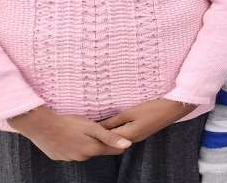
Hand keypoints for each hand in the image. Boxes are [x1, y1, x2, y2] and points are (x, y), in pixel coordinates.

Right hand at [8, 106, 130, 160]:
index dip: (119, 142)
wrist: (42, 126)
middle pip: (98, 150)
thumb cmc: (70, 124)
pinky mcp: (59, 157)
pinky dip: (73, 145)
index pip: (114, 150)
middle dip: (101, 142)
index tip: (120, 134)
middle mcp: (83, 157)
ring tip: (82, 131)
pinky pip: (72, 152)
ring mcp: (70, 158)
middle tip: (99, 129)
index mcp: (93, 149)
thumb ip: (110, 137)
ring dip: (86, 143)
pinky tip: (70, 136)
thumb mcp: (93, 127)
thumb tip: (128, 145)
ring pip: (84, 151)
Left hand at [100, 98, 196, 142]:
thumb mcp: (131, 112)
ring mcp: (138, 137)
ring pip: (119, 138)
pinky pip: (125, 135)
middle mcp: (132, 139)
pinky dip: (118, 130)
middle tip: (92, 125)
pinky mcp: (141, 132)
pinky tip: (115, 123)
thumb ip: (115, 120)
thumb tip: (99, 127)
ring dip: (110, 132)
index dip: (97, 134)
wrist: (174, 108)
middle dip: (102, 135)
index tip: (88, 127)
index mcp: (129, 135)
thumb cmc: (153, 108)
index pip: (107, 139)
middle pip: (112, 141)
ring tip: (101, 123)